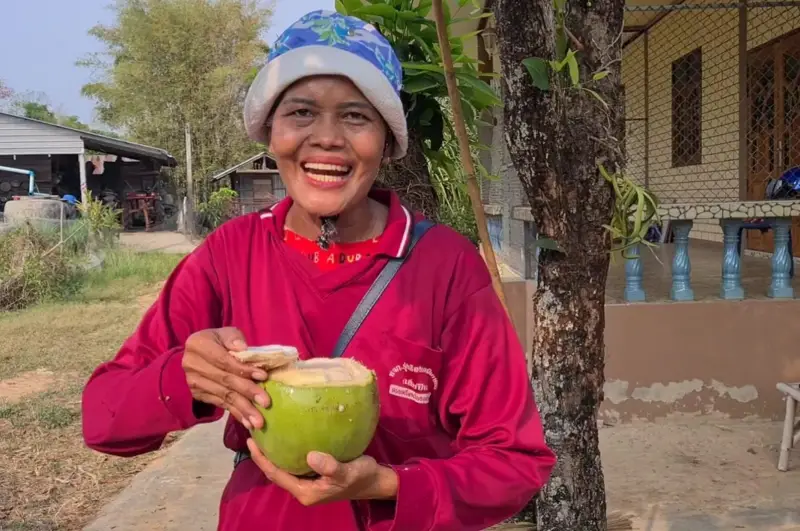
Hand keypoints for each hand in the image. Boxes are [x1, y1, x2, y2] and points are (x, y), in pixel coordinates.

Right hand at [182, 328, 269, 429]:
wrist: (201, 353)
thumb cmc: (220, 341)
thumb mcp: (227, 333)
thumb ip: (234, 339)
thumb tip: (243, 349)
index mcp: (197, 345)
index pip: (223, 360)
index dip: (243, 369)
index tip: (263, 377)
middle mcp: (191, 364)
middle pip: (224, 380)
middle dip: (247, 392)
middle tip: (266, 403)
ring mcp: (193, 382)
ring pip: (223, 395)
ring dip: (243, 409)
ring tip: (259, 421)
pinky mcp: (198, 394)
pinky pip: (221, 404)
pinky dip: (236, 413)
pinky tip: (248, 422)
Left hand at [246, 438, 398, 504]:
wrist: (376, 481)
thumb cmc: (361, 478)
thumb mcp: (347, 472)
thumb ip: (329, 466)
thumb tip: (311, 455)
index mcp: (305, 492)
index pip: (276, 475)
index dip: (262, 460)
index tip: (251, 442)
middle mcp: (303, 488)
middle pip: (276, 471)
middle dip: (264, 455)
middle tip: (254, 433)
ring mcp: (309, 481)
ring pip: (285, 466)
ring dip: (275, 451)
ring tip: (266, 432)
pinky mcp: (316, 472)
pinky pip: (296, 460)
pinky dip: (288, 449)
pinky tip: (288, 434)